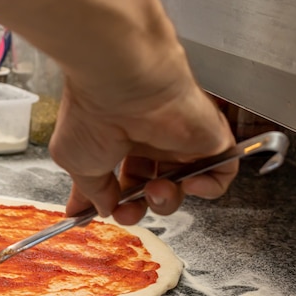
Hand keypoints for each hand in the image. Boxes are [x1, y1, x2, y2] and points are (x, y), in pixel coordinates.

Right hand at [49, 76, 236, 224]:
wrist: (121, 81)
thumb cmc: (93, 115)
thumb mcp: (74, 161)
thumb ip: (90, 191)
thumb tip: (101, 209)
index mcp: (115, 141)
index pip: (116, 180)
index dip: (108, 202)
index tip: (95, 214)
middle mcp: (148, 139)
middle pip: (149, 188)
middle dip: (137, 209)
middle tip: (128, 212)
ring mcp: (179, 139)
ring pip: (181, 186)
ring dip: (166, 202)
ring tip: (155, 191)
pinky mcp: (209, 137)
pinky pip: (221, 174)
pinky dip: (210, 188)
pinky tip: (189, 184)